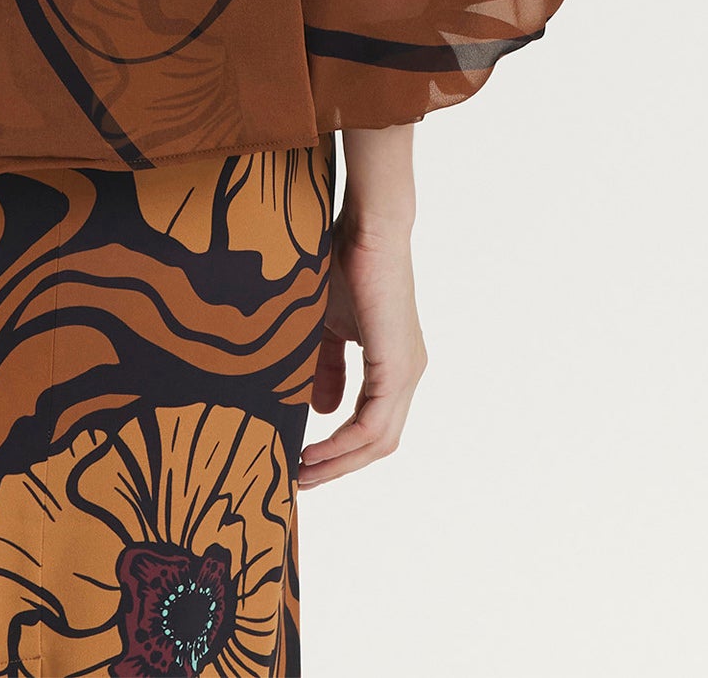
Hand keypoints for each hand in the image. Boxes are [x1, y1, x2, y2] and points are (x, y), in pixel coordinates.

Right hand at [296, 211, 426, 486]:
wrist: (366, 227)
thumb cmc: (345, 262)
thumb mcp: (327, 324)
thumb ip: (327, 368)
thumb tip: (321, 411)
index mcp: (394, 364)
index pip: (372, 423)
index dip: (340, 449)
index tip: (303, 461)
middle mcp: (407, 374)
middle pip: (378, 442)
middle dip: (338, 466)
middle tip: (300, 480)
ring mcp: (406, 372)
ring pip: (378, 439)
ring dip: (339, 461)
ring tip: (302, 471)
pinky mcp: (397, 366)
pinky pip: (373, 423)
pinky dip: (343, 443)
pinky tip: (316, 449)